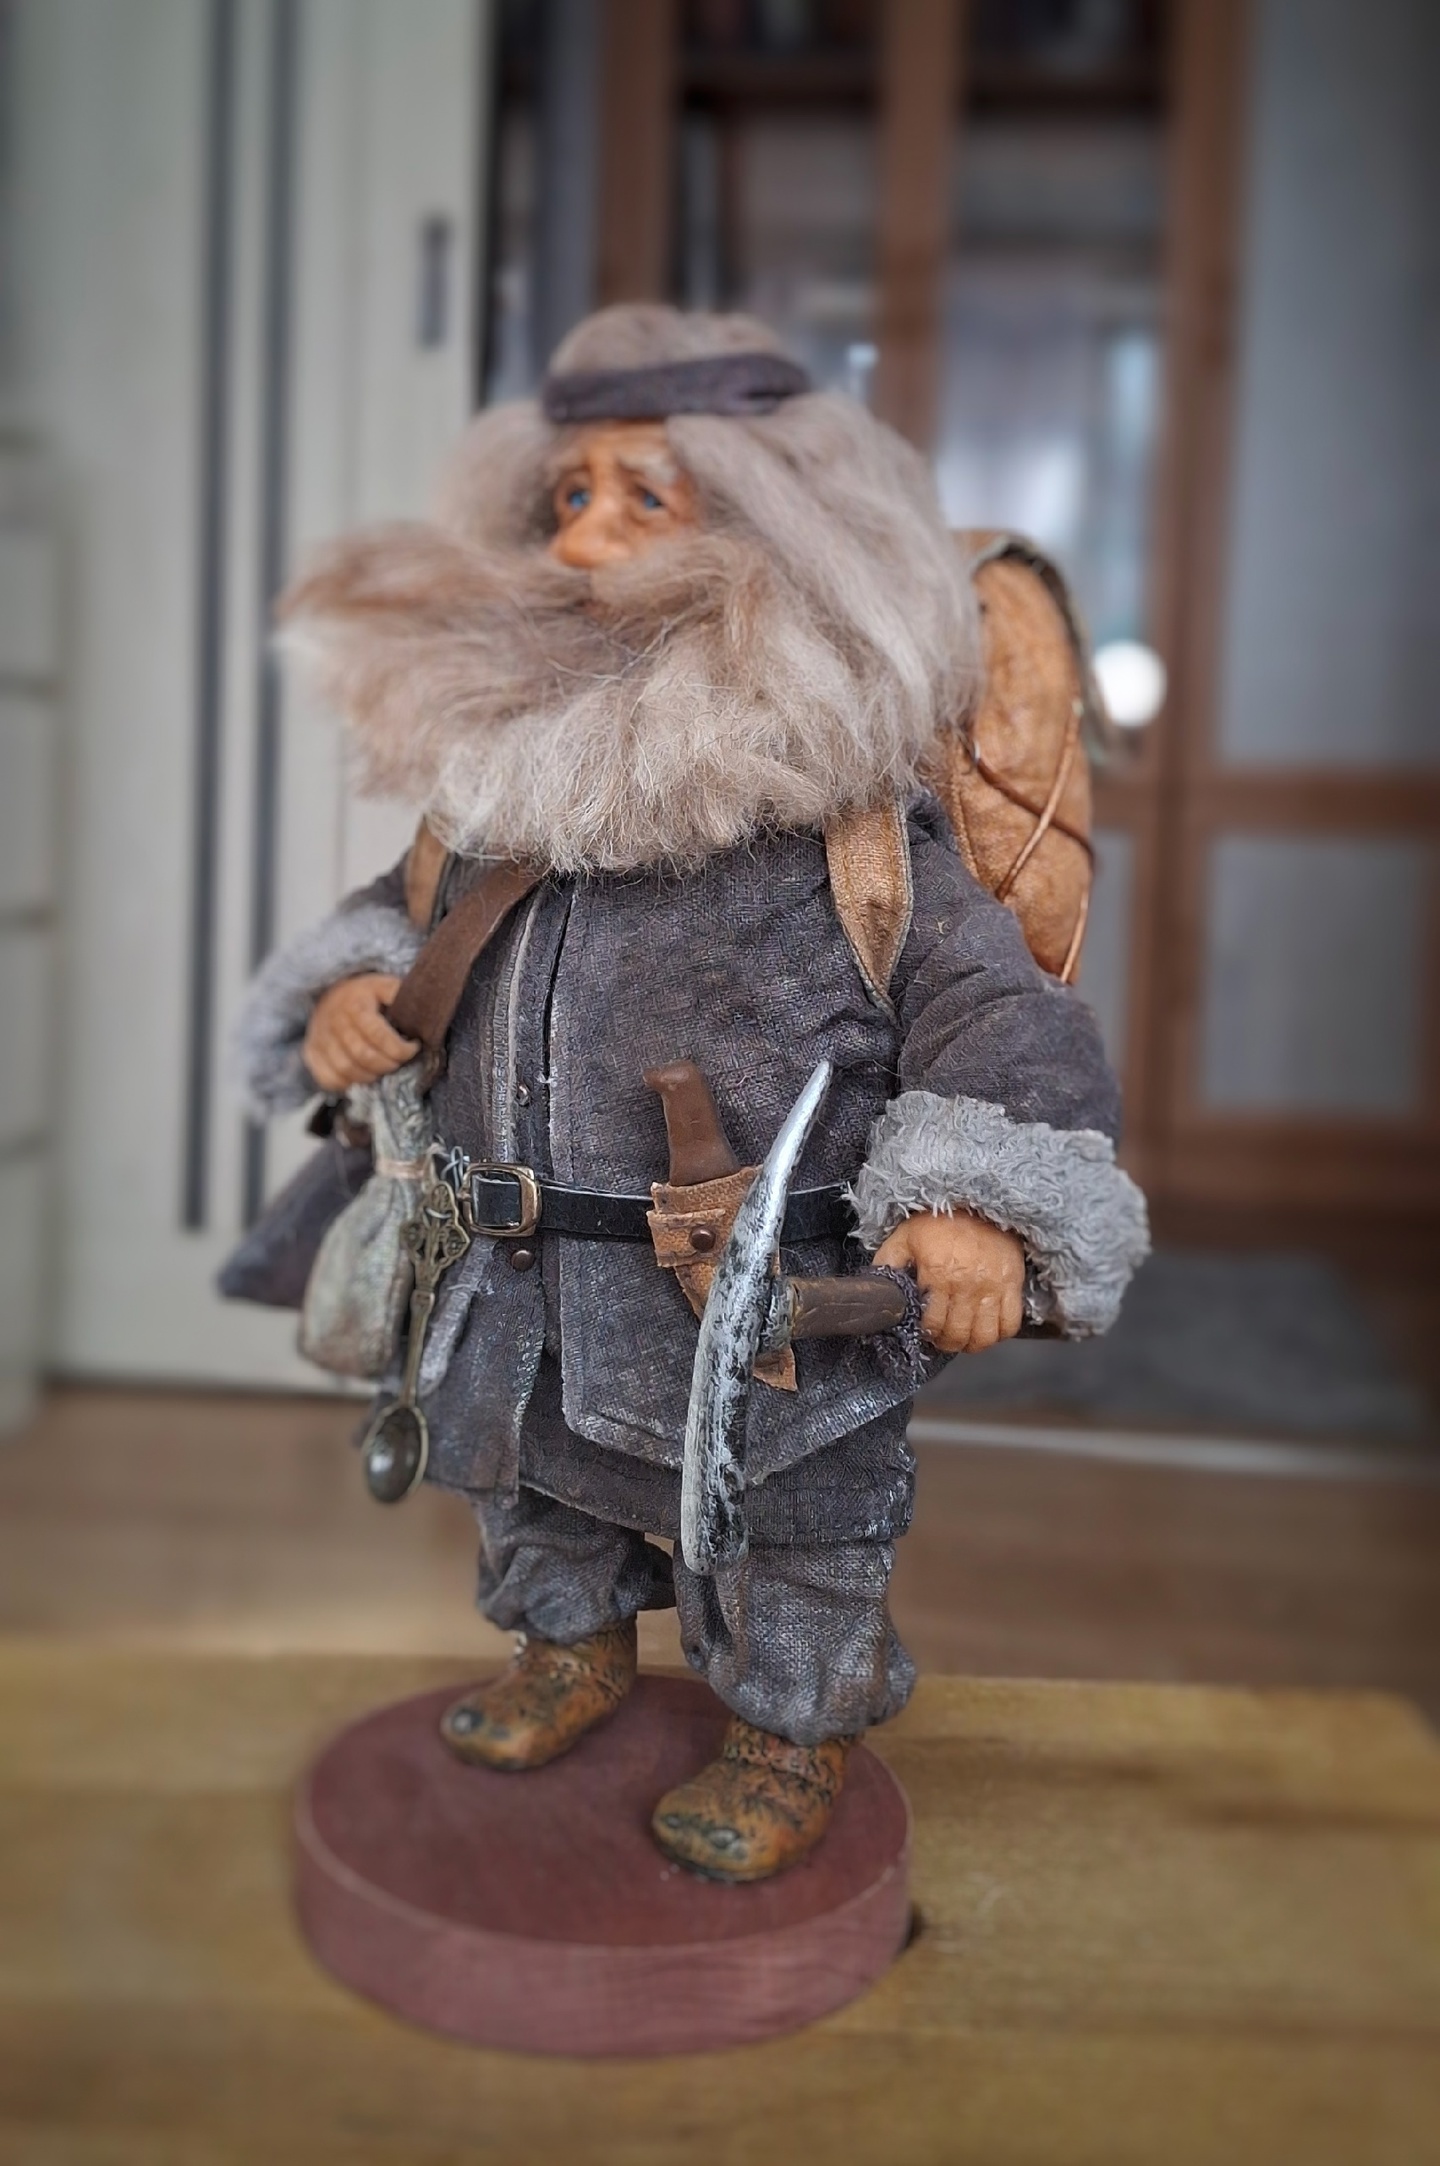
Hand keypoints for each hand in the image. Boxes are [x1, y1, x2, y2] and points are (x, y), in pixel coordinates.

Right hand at [303, 974, 417, 1093]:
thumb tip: (421, 1010)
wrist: (333, 993)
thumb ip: (402, 995)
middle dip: (388, 1065)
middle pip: (362, 1056)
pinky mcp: (311, 1053)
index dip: (400, 1048)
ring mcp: (319, 1037)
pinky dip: (349, 1084)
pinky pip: (329, 1079)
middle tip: (399, 1062)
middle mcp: (333, 1020)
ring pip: (346, 1070)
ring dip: (371, 1076)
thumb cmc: (369, 995)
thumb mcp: (386, 986)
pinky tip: (363, 1075)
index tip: (413, 1047)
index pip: (378, 1034)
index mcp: (355, 1003)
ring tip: (383, 1068)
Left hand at [872, 1209, 1025, 1354]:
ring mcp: (993, 1286)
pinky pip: (1010, 1323)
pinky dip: (1000, 1333)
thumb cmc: (939, 1219)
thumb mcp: (904, 1237)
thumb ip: (888, 1263)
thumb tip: (875, 1287)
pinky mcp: (1012, 1284)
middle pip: (959, 1334)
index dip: (928, 1334)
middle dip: (948, 1343)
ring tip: (965, 1338)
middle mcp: (967, 1284)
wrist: (977, 1199)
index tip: (926, 1332)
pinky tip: (987, 1328)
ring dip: (973, 1343)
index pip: (933, 1324)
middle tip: (943, 1338)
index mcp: (939, 1274)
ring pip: (986, 1336)